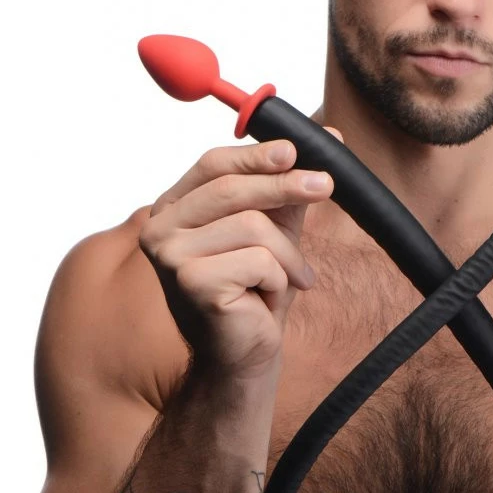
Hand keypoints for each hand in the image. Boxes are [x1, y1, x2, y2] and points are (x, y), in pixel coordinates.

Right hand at [138, 129, 341, 379]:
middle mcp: (160, 228)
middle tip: (327, 186)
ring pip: (253, 227)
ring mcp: (170, 257)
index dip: (256, 155)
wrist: (242, 355)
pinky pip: (258, 261)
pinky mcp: (192, 283)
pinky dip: (278, 279)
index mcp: (173, 208)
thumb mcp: (275, 228)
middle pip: (232, 190)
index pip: (213, 165)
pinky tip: (268, 299)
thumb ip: (292, 185)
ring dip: (288, 254)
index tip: (295, 150)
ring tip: (292, 277)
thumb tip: (332, 136)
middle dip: (286, 186)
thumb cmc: (254, 290)